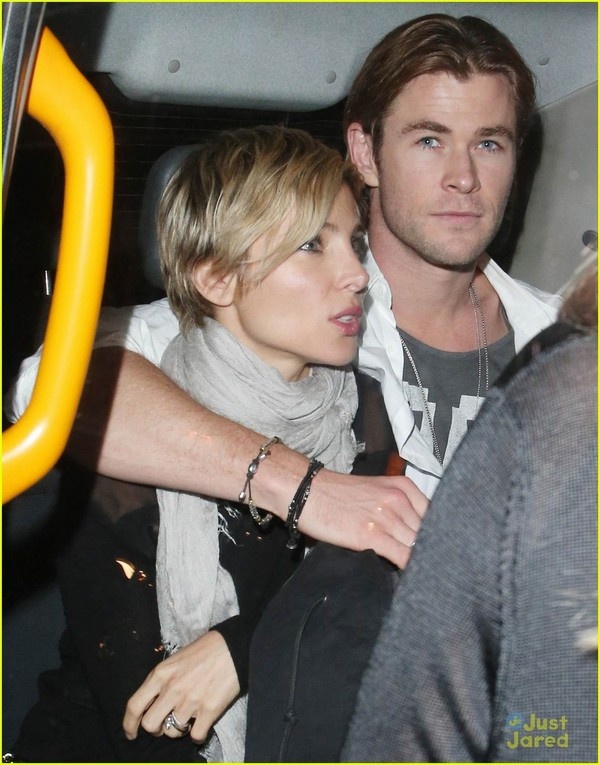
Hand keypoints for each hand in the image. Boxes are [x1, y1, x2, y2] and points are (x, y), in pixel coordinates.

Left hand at [123, 630, 239, 742]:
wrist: (234, 646)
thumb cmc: (205, 649)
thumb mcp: (176, 659)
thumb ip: (163, 679)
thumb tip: (155, 701)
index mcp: (161, 674)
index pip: (134, 705)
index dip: (129, 724)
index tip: (131, 733)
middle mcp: (172, 689)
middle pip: (150, 724)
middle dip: (155, 729)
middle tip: (165, 724)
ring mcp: (190, 701)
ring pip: (172, 732)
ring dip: (178, 730)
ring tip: (188, 719)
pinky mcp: (208, 710)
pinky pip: (196, 736)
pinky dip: (198, 735)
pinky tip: (202, 725)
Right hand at [298, 471, 427, 568]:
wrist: (305, 490)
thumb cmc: (336, 493)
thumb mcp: (375, 490)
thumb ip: (398, 506)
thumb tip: (415, 534)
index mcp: (402, 486)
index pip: (436, 515)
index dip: (440, 535)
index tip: (439, 549)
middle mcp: (398, 499)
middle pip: (429, 532)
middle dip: (432, 549)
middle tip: (434, 566)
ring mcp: (386, 517)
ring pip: (419, 545)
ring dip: (423, 561)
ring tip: (424, 575)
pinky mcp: (371, 535)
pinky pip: (403, 556)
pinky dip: (410, 569)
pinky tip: (410, 578)